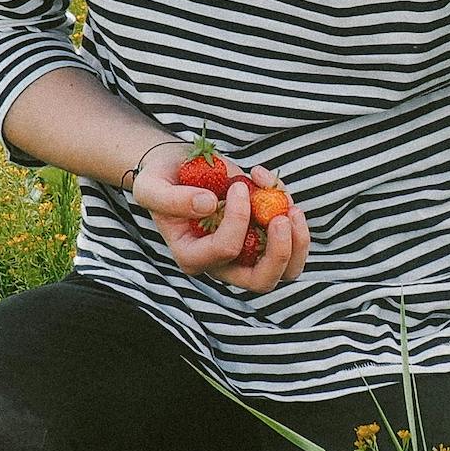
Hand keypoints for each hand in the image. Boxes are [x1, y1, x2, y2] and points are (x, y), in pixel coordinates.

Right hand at [131, 144, 311, 293]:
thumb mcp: (152, 187)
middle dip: (280, 251)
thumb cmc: (161, 180)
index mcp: (192, 257)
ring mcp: (245, 253)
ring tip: (292, 208)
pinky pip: (291, 240)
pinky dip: (293, 215)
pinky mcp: (262, 237)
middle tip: (282, 216)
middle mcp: (221, 263)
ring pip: (285, 270)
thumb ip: (172, 199)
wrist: (177, 169)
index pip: (225, 250)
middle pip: (261, 280)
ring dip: (297, 241)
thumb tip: (209, 205)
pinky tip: (274, 186)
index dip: (237, 219)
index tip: (237, 186)